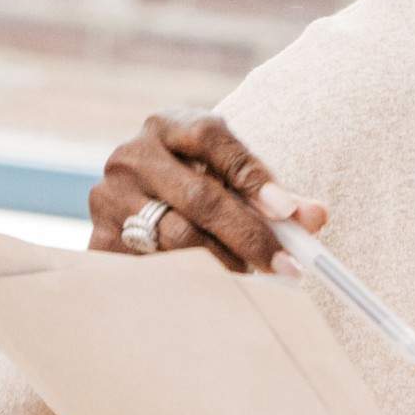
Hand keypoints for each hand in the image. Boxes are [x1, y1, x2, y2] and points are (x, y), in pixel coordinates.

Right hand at [87, 110, 327, 272]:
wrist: (135, 206)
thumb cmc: (199, 185)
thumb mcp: (232, 179)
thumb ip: (276, 196)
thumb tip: (315, 218)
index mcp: (168, 125)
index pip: (212, 139)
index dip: (254, 175)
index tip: (288, 212)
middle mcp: (133, 155)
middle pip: (200, 197)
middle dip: (250, 235)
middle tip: (286, 264)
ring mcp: (109, 197)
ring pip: (178, 237)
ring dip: (226, 262)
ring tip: (255, 276)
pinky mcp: (99, 239)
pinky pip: (154, 267)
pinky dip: (193, 280)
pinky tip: (218, 289)